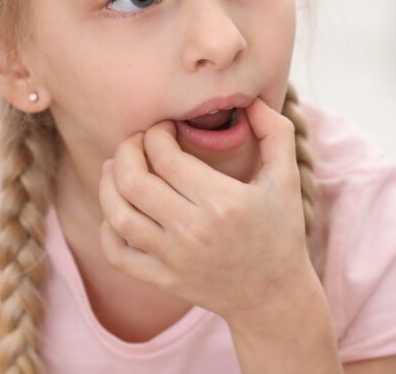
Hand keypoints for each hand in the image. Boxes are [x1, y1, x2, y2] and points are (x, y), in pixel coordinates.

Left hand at [97, 97, 313, 322]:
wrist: (274, 296)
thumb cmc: (280, 231)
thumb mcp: (287, 178)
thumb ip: (275, 132)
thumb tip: (250, 100)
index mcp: (222, 201)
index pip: (166, 156)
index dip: (157, 133)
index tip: (165, 128)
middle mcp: (193, 230)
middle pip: (134, 181)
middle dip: (127, 150)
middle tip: (137, 142)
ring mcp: (175, 259)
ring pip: (118, 215)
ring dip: (109, 184)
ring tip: (116, 168)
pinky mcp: (163, 280)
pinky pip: (117, 253)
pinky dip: (108, 228)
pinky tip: (119, 210)